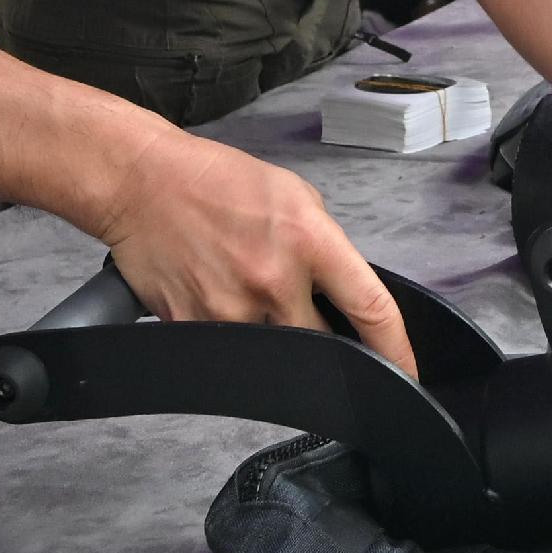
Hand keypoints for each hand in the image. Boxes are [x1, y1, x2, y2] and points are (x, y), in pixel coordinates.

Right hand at [91, 122, 415, 375]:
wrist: (144, 182)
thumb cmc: (216, 181)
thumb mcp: (294, 195)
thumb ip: (324, 246)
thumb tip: (342, 292)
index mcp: (308, 239)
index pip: (370, 306)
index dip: (396, 348)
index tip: (407, 371)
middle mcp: (274, 278)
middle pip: (322, 342)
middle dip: (319, 332)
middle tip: (291, 301)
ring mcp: (232, 309)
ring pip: (275, 350)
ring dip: (271, 329)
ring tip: (245, 285)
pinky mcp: (194, 328)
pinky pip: (229, 348)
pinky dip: (230, 328)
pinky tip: (215, 290)